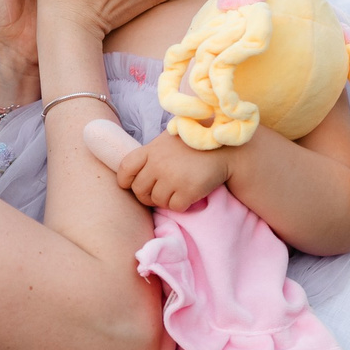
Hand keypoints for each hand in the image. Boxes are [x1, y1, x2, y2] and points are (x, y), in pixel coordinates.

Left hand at [115, 133, 233, 211]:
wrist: (224, 148)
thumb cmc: (193, 145)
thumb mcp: (167, 141)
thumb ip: (151, 155)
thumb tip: (134, 174)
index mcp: (150, 150)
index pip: (125, 169)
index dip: (126, 181)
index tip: (133, 185)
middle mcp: (157, 164)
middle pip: (139, 191)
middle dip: (147, 196)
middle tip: (161, 192)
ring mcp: (171, 177)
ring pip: (157, 202)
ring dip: (166, 201)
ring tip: (178, 190)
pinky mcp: (187, 190)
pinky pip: (175, 207)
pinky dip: (181, 205)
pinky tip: (189, 194)